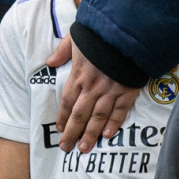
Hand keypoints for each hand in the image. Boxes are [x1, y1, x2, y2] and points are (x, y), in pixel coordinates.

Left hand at [48, 35, 139, 153]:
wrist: (127, 30)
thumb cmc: (100, 32)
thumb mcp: (76, 36)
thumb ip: (63, 50)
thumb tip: (49, 62)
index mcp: (79, 74)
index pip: (67, 101)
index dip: (62, 117)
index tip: (60, 129)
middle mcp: (93, 86)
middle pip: (79, 114)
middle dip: (72, 133)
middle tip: (67, 148)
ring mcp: (111, 90)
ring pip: (98, 117)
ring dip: (90, 134)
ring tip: (84, 148)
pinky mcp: (128, 90)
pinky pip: (120, 111)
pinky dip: (114, 124)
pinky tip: (107, 135)